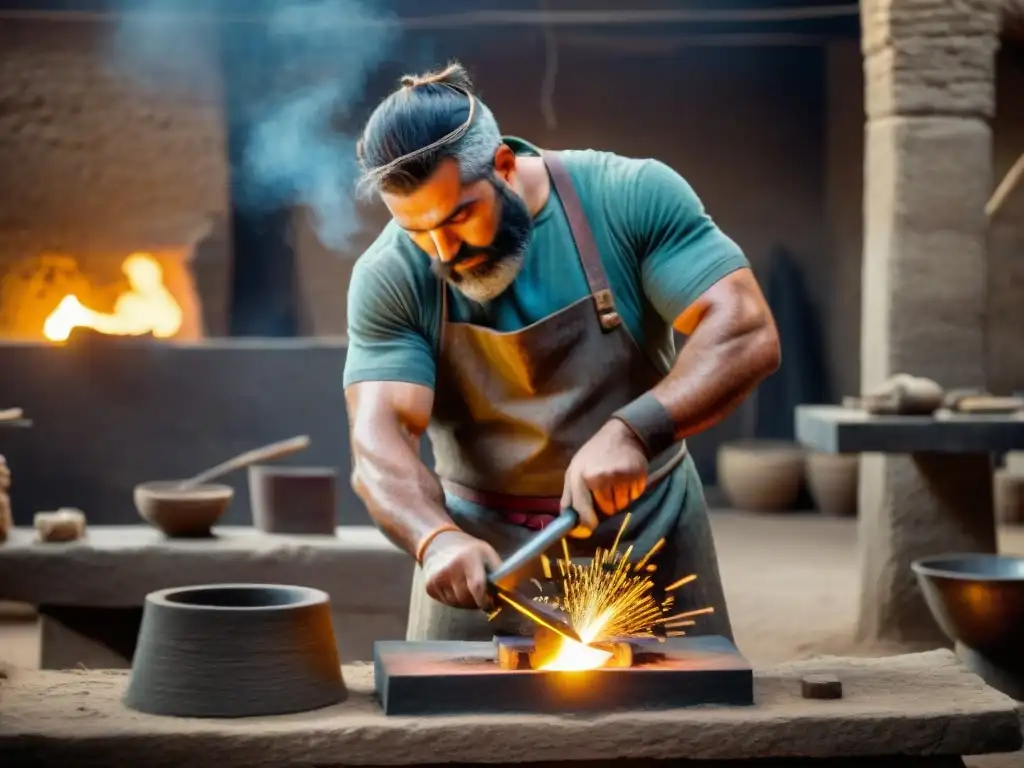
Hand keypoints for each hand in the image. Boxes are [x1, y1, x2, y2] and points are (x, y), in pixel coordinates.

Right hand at [421, 530, 501, 609]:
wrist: (438, 542)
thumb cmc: (469, 550)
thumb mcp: (487, 553)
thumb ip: (499, 572)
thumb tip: (510, 594)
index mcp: (468, 559)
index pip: (477, 587)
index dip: (485, 600)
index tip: (491, 603)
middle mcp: (451, 569)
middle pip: (467, 598)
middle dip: (477, 602)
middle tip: (481, 596)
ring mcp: (438, 578)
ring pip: (457, 603)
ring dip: (466, 602)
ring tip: (468, 590)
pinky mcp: (430, 586)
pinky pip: (447, 603)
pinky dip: (455, 600)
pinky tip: (456, 588)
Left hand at [561, 419, 648, 537]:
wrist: (622, 434)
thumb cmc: (593, 454)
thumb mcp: (574, 470)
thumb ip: (570, 496)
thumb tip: (569, 523)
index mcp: (580, 476)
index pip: (583, 510)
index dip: (586, 523)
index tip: (589, 528)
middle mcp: (600, 477)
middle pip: (606, 510)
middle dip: (605, 505)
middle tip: (605, 490)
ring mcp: (620, 477)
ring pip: (621, 505)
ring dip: (619, 499)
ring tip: (616, 482)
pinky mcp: (637, 476)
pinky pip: (634, 497)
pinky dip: (630, 492)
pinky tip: (626, 478)